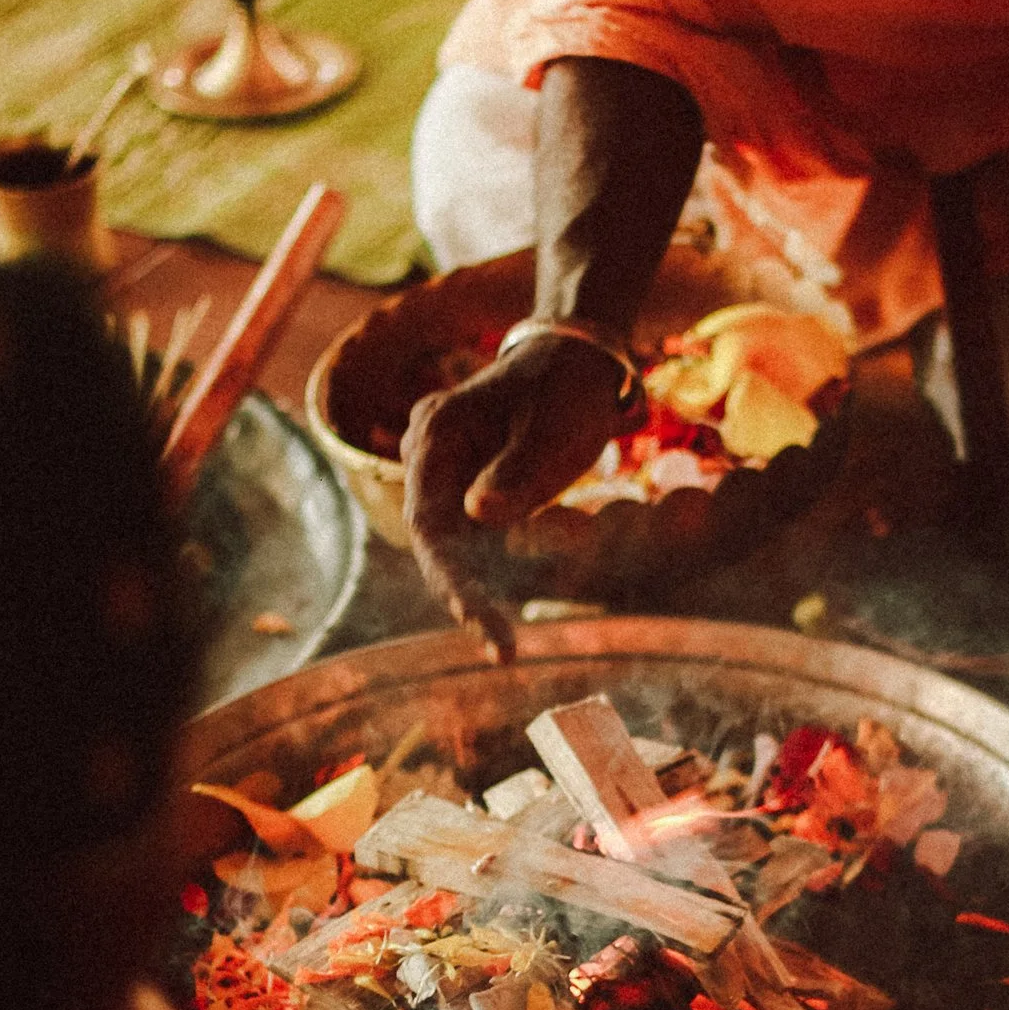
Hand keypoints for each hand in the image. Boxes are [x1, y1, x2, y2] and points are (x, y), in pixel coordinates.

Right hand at [404, 333, 633, 655]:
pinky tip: (509, 619)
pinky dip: (496, 575)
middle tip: (501, 650)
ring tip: (504, 647)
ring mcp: (451, 476)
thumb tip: (478, 516)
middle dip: (465, 594)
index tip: (471, 615)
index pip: (428, 518)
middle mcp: (432, 459)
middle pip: (436, 540)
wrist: (581, 359)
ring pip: (456, 547)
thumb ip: (516, 472)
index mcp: (437, 435)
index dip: (447, 573)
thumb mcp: (552, 429)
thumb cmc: (567, 388)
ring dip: (479, 592)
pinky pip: (478, 542)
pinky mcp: (476, 491)